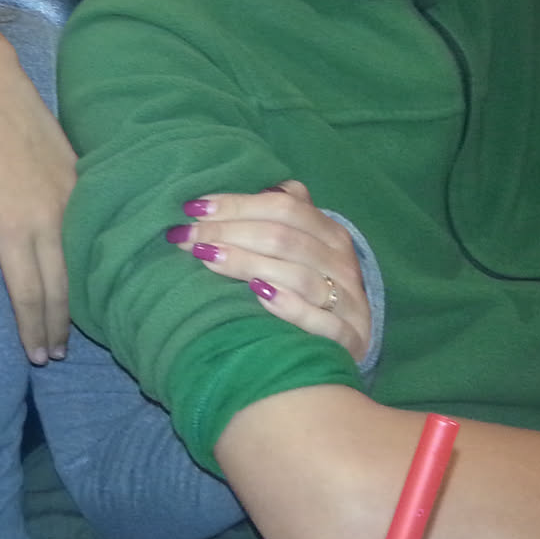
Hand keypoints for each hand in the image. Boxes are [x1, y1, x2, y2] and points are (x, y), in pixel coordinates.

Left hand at [0, 65, 76, 363]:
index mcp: (12, 232)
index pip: (28, 296)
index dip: (34, 329)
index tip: (37, 357)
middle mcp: (48, 222)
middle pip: (59, 288)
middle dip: (58, 326)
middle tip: (56, 354)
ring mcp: (71, 202)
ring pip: (80, 264)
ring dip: (75, 299)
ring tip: (71, 327)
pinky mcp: (84, 183)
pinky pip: (90, 233)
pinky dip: (87, 262)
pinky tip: (87, 277)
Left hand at [169, 180, 369, 359]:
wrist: (346, 342)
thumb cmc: (308, 288)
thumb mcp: (301, 247)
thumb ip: (276, 218)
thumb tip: (232, 196)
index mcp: (329, 232)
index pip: (283, 207)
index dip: (236, 204)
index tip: (192, 210)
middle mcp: (342, 262)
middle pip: (283, 238)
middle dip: (228, 233)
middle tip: (187, 238)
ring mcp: (349, 301)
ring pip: (299, 276)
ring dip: (248, 264)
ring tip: (207, 259)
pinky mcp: (352, 338)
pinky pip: (323, 321)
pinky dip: (290, 307)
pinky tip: (259, 294)